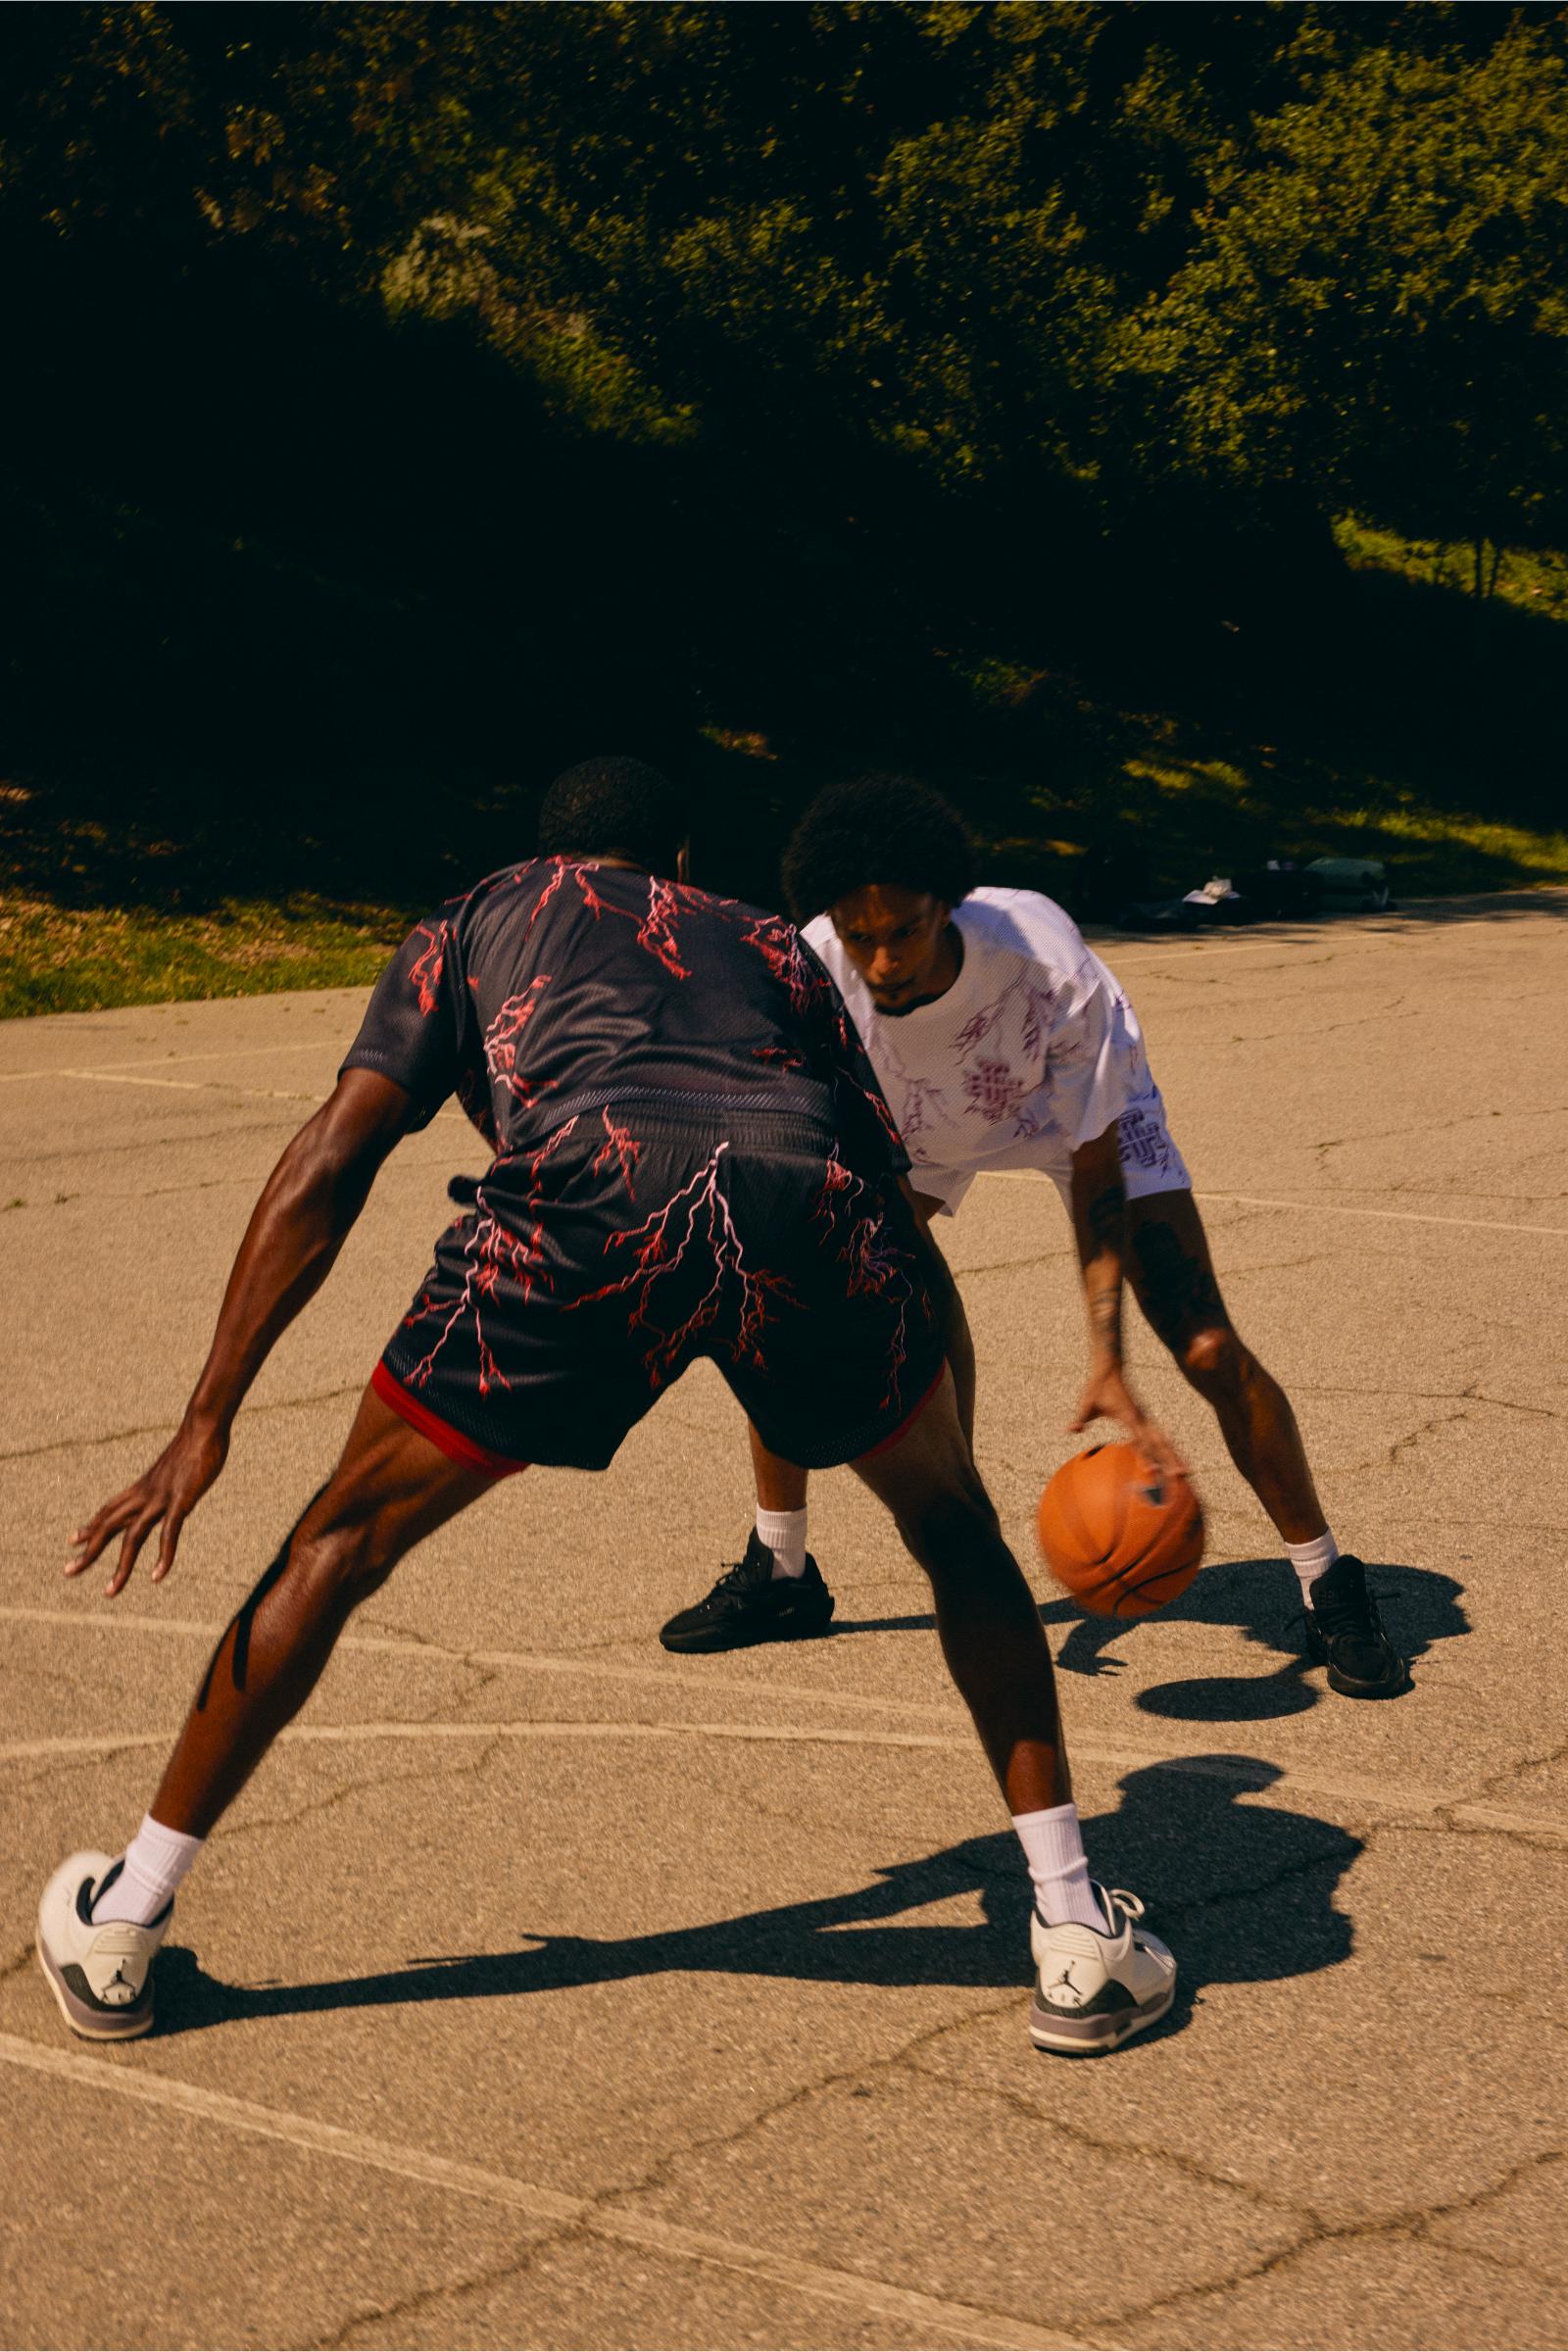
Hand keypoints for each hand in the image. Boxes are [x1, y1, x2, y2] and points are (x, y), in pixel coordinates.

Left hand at [67, 1414, 229, 1595]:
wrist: (203, 1427)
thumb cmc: (194, 1444)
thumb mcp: (175, 1467)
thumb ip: (169, 1481)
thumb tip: (173, 1485)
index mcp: (142, 1487)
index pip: (109, 1509)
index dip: (90, 1525)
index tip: (72, 1540)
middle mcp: (144, 1495)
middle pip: (109, 1527)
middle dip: (89, 1551)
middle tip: (68, 1572)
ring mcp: (161, 1499)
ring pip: (133, 1537)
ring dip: (120, 1567)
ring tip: (109, 1592)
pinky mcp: (181, 1501)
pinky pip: (169, 1533)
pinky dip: (163, 1556)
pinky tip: (157, 1576)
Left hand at [1069, 1362, 1189, 1482]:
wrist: (1110, 1369)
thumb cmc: (1097, 1387)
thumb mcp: (1086, 1403)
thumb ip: (1081, 1418)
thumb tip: (1071, 1430)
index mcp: (1129, 1417)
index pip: (1140, 1441)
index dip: (1147, 1456)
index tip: (1153, 1472)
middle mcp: (1142, 1420)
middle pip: (1160, 1444)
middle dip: (1171, 1460)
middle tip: (1182, 1477)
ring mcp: (1146, 1420)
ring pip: (1165, 1441)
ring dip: (1176, 1456)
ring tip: (1187, 1473)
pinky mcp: (1146, 1420)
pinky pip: (1160, 1437)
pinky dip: (1168, 1449)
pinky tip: (1174, 1461)